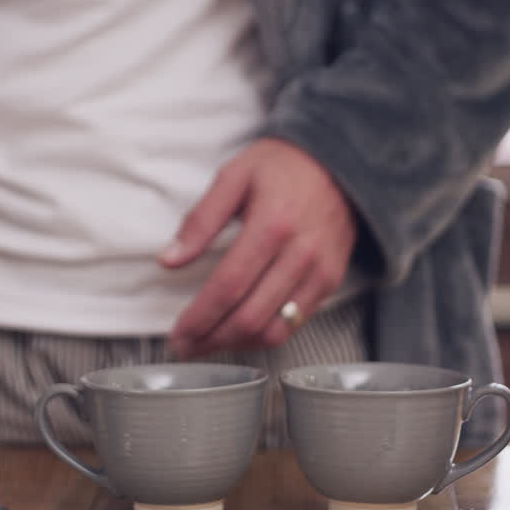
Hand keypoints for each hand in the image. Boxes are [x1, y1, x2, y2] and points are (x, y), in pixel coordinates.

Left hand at [160, 138, 356, 357]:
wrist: (340, 163)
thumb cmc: (281, 167)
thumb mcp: (233, 177)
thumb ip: (200, 221)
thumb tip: (169, 260)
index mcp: (271, 225)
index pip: (228, 286)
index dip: (199, 317)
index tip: (177, 334)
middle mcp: (300, 254)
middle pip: (250, 316)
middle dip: (211, 339)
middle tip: (186, 346)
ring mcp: (319, 271)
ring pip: (274, 329)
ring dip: (237, 344)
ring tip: (208, 344)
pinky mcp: (330, 281)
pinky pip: (296, 324)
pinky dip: (265, 335)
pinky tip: (241, 332)